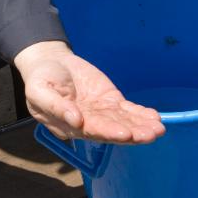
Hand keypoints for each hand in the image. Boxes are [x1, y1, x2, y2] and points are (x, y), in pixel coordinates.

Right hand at [13, 41, 164, 144]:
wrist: (50, 62)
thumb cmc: (41, 79)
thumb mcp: (40, 91)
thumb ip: (56, 107)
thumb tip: (76, 121)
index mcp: (70, 125)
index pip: (92, 131)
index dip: (108, 133)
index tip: (125, 134)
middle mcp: (89, 123)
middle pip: (113, 130)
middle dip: (133, 134)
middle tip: (150, 135)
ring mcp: (102, 113)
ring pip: (124, 122)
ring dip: (142, 126)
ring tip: (158, 129)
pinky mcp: (110, 101)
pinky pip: (128, 110)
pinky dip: (141, 113)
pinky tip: (154, 117)